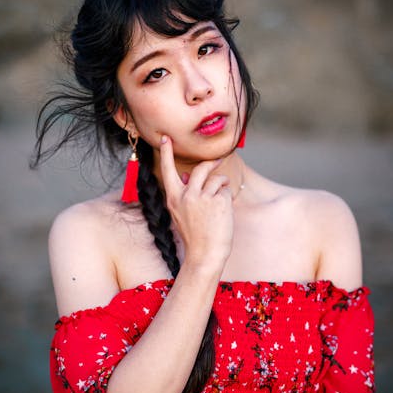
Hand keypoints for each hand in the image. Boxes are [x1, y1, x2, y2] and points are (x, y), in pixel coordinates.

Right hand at [159, 135, 233, 266]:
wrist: (205, 254)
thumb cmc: (195, 236)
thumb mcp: (181, 214)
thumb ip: (184, 194)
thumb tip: (188, 176)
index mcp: (173, 198)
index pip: (168, 170)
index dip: (167, 153)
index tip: (165, 138)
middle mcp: (186, 195)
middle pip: (201, 168)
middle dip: (212, 162)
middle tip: (219, 160)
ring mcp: (202, 197)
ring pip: (216, 179)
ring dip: (222, 184)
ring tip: (222, 198)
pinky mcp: (218, 201)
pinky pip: (225, 190)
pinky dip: (227, 197)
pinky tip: (223, 212)